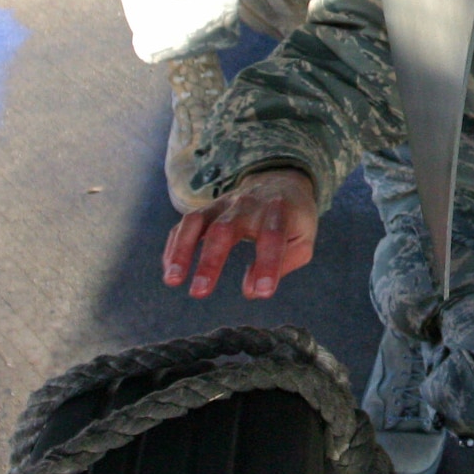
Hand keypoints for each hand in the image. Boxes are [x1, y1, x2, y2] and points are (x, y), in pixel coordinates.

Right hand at [163, 168, 318, 299]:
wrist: (280, 181)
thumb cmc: (293, 219)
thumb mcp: (303, 239)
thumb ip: (284, 264)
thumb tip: (252, 291)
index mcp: (279, 211)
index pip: (273, 237)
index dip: (268, 264)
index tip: (263, 292)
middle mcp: (248, 205)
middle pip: (225, 229)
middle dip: (211, 261)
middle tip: (199, 292)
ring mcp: (224, 204)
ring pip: (196, 222)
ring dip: (182, 250)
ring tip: (173, 280)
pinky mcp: (208, 208)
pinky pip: (185, 224)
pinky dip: (175, 246)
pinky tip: (170, 271)